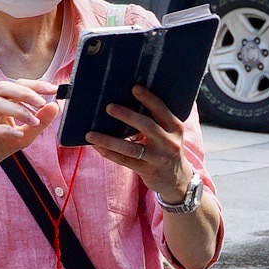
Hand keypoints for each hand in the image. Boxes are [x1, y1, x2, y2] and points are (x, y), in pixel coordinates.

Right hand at [0, 75, 56, 177]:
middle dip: (25, 92)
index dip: (35, 84)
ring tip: (34, 122)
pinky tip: (18, 135)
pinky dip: (6, 130)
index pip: (16, 85)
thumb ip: (39, 122)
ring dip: (19, 110)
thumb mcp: (24, 136)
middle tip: (42, 103)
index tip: (53, 89)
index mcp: (0, 104)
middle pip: (2, 87)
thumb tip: (55, 106)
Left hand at [82, 84, 198, 201]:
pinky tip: (97, 146)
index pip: (162, 111)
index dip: (149, 99)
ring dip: (108, 140)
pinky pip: (124, 161)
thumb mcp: (170, 134)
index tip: (134, 88)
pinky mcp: (147, 171)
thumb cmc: (167, 149)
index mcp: (175, 129)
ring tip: (91, 134)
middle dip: (127, 115)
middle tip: (109, 107)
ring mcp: (157, 158)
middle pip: (146, 126)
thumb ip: (156, 121)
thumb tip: (127, 103)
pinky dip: (108, 153)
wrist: (177, 180)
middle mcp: (168, 143)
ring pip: (130, 148)